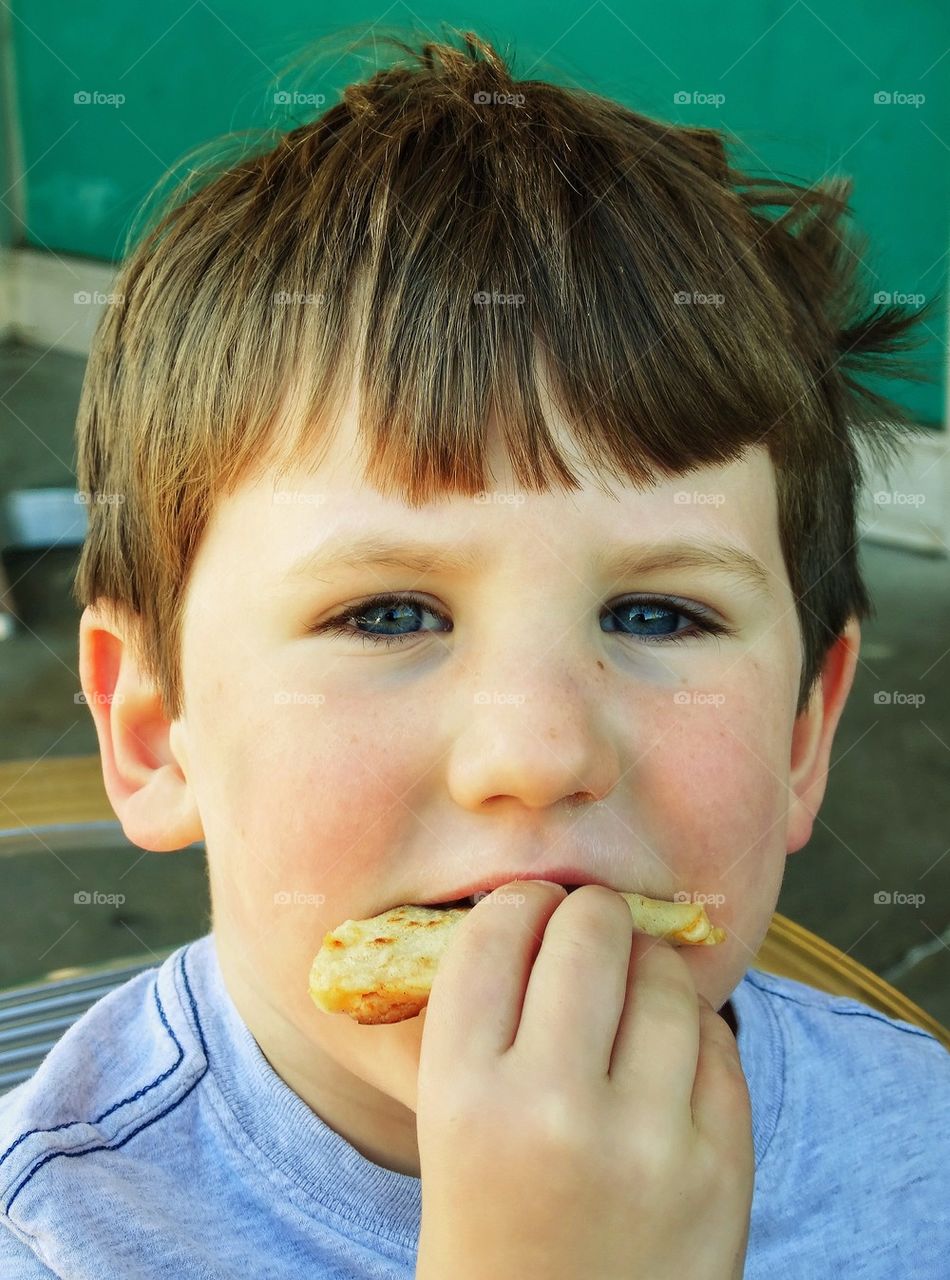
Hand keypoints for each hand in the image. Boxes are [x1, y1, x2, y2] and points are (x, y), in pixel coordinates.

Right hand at [414, 881, 752, 1279]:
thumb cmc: (493, 1232)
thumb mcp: (450, 1134)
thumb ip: (479, 1030)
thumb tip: (529, 911)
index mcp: (463, 1097)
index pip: (495, 936)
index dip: (518, 902)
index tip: (532, 908)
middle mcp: (553, 1110)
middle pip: (589, 934)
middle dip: (590, 915)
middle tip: (591, 930)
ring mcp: (648, 1141)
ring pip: (664, 976)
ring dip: (647, 966)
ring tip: (633, 988)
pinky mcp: (722, 1169)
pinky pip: (718, 1040)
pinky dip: (692, 1031)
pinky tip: (668, 1052)